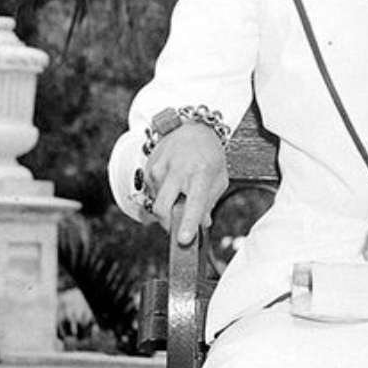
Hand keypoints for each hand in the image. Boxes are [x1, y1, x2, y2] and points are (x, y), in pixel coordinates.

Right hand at [141, 123, 230, 246]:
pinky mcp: (149, 169)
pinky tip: (173, 183)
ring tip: (181, 192)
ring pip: (156, 203)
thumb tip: (202, 224)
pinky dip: (162, 196)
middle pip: (162, 208)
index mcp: (200, 172)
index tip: (184, 239)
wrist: (192, 128)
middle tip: (178, 229)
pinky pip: (152, 194)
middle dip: (168, 225)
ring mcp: (159, 168)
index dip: (188, 223)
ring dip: (167, 208)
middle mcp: (177, 170)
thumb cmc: (209, 155)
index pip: (193, 203)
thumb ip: (210, 202)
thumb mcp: (219, 178)